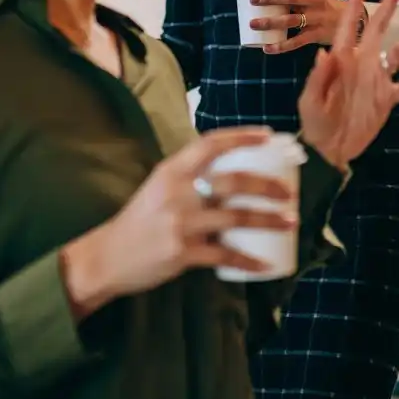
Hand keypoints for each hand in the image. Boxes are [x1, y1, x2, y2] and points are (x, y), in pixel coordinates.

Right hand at [61, 128, 296, 313]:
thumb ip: (189, 177)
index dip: (242, 137)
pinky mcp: (183, 253)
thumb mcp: (159, 187)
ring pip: (237, 218)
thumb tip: (229, 170)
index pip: (211, 144)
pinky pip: (225, 256)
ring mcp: (181, 223)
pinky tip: (266, 263)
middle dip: (268, 186)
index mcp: (172, 170)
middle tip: (289, 193)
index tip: (268, 136)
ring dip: (269, 219)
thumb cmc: (140, 220)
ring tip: (291, 221)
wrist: (108, 256)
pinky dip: (249, 260)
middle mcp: (178, 192)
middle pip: (234, 181)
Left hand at [248, 0, 360, 53]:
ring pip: (290, 20)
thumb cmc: (326, 5)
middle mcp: (317, 0)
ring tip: (253, 23)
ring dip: (270, 22)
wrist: (354, 22)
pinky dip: (280, 45)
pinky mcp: (317, 35)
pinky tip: (267, 48)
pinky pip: (296, 41)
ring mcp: (318, 18)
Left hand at [298, 0, 398, 169]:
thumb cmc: (314, 122)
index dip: (354, 2)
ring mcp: (376, 81)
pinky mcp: (386, 100)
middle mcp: (361, 64)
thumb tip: (325, 52)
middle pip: (379, 29)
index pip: (349, 25)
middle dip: (389, 5)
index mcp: (342, 60)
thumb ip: (319, 77)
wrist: (328, 148)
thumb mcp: (311, 100)